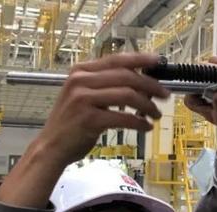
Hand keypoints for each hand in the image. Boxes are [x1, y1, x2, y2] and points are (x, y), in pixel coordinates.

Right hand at [38, 53, 169, 167]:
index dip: (141, 59)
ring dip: (148, 105)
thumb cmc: (72, 124)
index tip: (160, 62)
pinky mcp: (89, 119)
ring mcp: (83, 99)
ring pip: (128, 95)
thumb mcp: (84, 97)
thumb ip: (106, 86)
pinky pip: (123, 117)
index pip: (117, 60)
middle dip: (151, 85)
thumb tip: (140, 84)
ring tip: (156, 114)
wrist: (51, 147)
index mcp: (81, 71)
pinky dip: (139, 122)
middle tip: (165, 95)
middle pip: (127, 76)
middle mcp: (81, 81)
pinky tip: (146, 126)